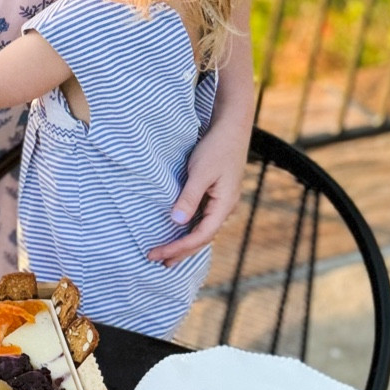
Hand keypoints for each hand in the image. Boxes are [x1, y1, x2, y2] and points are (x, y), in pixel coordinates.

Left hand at [148, 118, 249, 264]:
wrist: (231, 128)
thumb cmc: (216, 148)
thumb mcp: (200, 172)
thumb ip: (189, 198)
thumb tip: (177, 223)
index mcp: (224, 206)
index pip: (200, 236)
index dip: (178, 248)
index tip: (157, 254)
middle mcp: (225, 208)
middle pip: (202, 238)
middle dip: (180, 252)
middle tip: (157, 261)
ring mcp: (222, 203)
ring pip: (203, 230)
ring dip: (185, 244)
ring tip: (167, 256)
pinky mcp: (217, 196)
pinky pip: (203, 220)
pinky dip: (189, 230)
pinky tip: (179, 234)